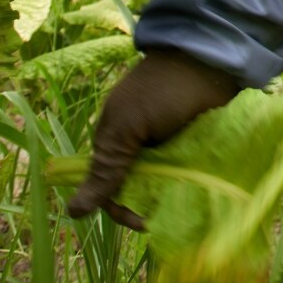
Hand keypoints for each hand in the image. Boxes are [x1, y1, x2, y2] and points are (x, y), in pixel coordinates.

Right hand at [63, 46, 242, 229]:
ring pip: (161, 182)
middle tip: (169, 214)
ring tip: (186, 205)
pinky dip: (187, 181)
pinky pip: (183, 170)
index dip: (121, 209)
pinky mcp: (190, 141)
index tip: (143, 222)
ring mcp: (165, 144)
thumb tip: (73, 212)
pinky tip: (196, 191)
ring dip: (169, 194)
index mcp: (114, 141)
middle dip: (148, 203)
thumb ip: (108, 168)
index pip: (109, 188)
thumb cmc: (163, 90)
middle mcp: (138, 146)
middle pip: (137, 188)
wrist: (209, 60)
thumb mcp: (129, 127)